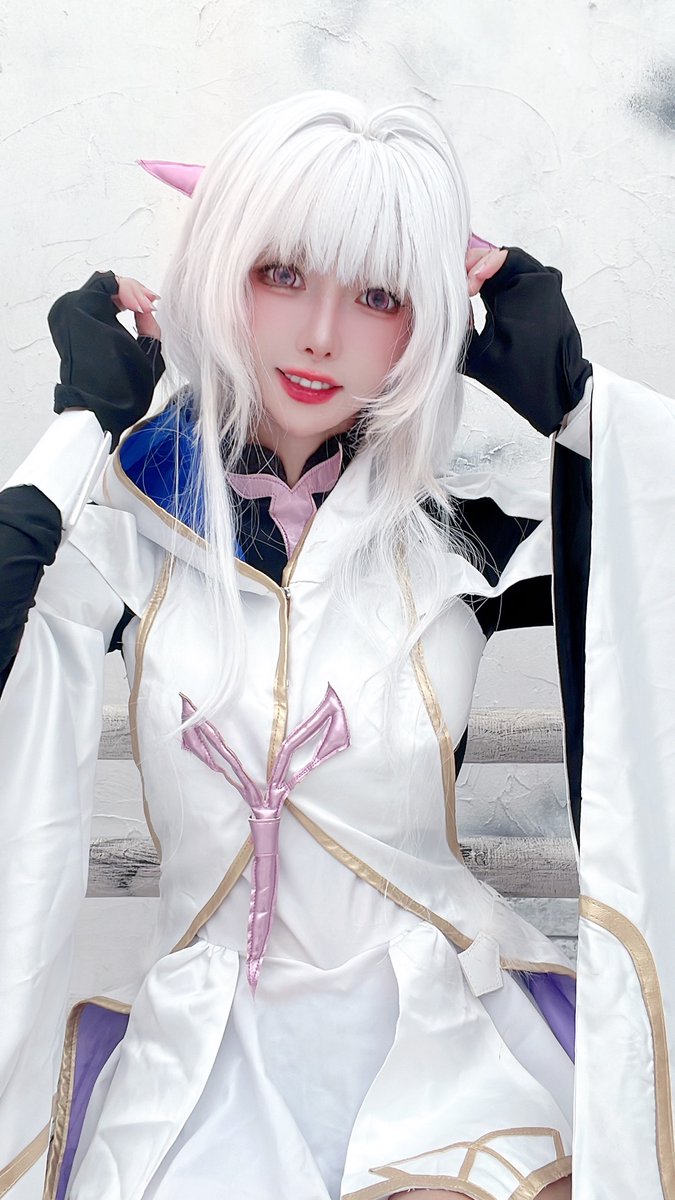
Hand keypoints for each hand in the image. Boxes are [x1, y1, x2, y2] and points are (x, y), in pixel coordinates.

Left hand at [48, 270, 165, 447]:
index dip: (137, 291)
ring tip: (142, 312)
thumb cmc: (122, 389)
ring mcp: (65, 319)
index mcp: (86, 310)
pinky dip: (109, 310)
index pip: (112, 281)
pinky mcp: (66, 330)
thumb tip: (145, 311)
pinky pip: (90, 308)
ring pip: (97, 294)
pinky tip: (127, 319)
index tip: (151, 306)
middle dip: (131, 294)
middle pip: (104, 285)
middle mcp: (71, 310)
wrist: (97, 411)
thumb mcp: (149, 351)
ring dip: (121, 300)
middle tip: (150, 306)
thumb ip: (149, 323)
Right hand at [462, 247, 591, 435]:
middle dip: (476, 271)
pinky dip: (501, 286)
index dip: (473, 268)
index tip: (464, 290)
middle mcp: (543, 280)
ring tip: (469, 295)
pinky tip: (485, 301)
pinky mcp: (550, 296)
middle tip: (460, 290)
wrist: (557, 393)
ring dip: (488, 278)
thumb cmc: (522, 377)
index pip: (495, 256)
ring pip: (509, 268)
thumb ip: (454, 327)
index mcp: (529, 287)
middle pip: (501, 259)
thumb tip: (435, 310)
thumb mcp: (476, 355)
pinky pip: (520, 279)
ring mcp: (549, 286)